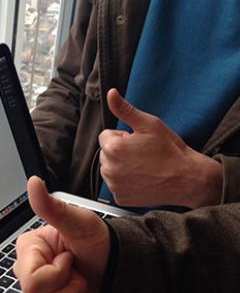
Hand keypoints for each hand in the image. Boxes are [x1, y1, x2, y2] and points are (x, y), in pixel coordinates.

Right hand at [14, 176, 109, 292]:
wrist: (114, 265)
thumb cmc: (96, 241)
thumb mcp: (78, 222)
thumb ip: (52, 206)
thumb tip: (33, 182)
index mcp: (28, 251)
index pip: (30, 280)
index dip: (57, 271)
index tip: (68, 257)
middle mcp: (28, 273)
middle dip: (68, 285)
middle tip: (75, 269)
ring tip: (79, 281)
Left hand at [99, 89, 222, 207]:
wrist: (186, 178)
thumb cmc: (170, 151)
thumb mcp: (149, 124)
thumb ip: (125, 109)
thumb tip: (111, 94)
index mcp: (113, 149)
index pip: (106, 135)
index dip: (123, 136)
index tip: (138, 141)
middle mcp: (109, 169)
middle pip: (106, 152)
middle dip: (120, 151)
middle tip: (142, 154)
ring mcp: (114, 185)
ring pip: (110, 168)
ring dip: (121, 166)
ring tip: (143, 166)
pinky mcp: (119, 198)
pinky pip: (116, 184)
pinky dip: (125, 182)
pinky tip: (141, 179)